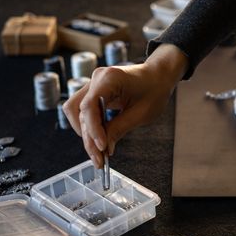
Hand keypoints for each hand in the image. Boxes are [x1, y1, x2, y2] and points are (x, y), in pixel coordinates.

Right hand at [63, 44, 187, 167]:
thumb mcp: (141, 113)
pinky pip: (84, 112)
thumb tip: (105, 149)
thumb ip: (120, 129)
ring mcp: (94, 85)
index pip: (89, 106)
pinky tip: (99, 143)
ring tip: (99, 154)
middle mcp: (97, 79)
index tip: (102, 148)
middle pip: (78, 111)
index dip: (93, 129)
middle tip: (99, 160)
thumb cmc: (154, 90)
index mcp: (110, 79)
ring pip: (76, 112)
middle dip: (88, 137)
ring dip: (85, 134)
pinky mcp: (95, 93)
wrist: (158, 76)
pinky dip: (90, 128)